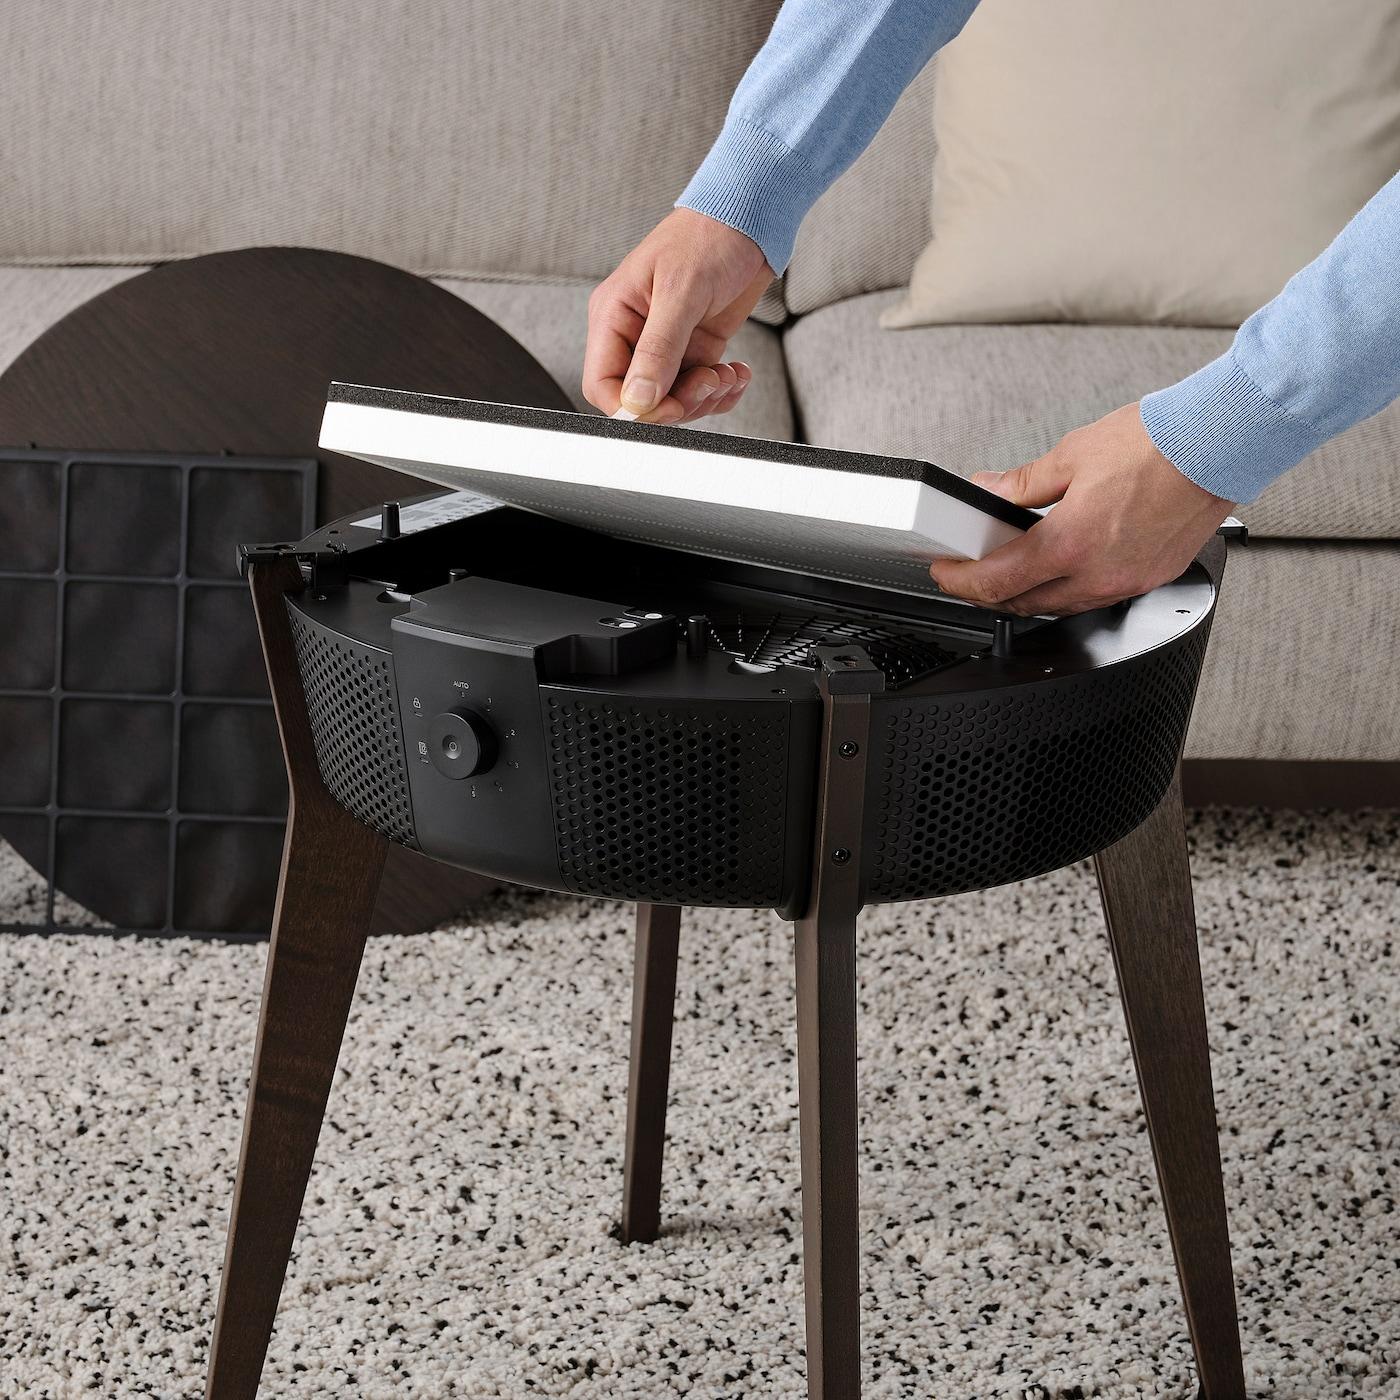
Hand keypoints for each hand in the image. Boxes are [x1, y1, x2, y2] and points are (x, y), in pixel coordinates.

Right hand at [584, 208, 771, 423]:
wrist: (748, 218)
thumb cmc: (708, 236)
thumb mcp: (681, 291)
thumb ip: (658, 350)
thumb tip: (638, 400)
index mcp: (614, 316)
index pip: (602, 384)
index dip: (632, 406)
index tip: (669, 406)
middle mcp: (635, 335)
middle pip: (641, 399)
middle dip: (678, 402)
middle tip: (708, 381)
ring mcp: (666, 344)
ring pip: (673, 399)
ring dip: (704, 397)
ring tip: (727, 374)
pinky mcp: (695, 348)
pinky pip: (699, 389)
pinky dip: (721, 390)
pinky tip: (736, 371)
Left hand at [929, 403, 1233, 614]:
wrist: (1221, 442)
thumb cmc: (1161, 444)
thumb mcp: (1072, 455)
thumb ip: (1022, 483)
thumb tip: (989, 491)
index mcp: (1071, 544)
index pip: (997, 581)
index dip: (960, 582)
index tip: (945, 573)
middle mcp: (1099, 574)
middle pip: (1025, 603)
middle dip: (989, 594)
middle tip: (968, 575)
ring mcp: (1126, 581)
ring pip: (1061, 606)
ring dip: (1029, 596)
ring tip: (1009, 573)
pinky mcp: (1150, 578)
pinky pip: (1095, 597)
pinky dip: (1068, 590)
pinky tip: (1062, 570)